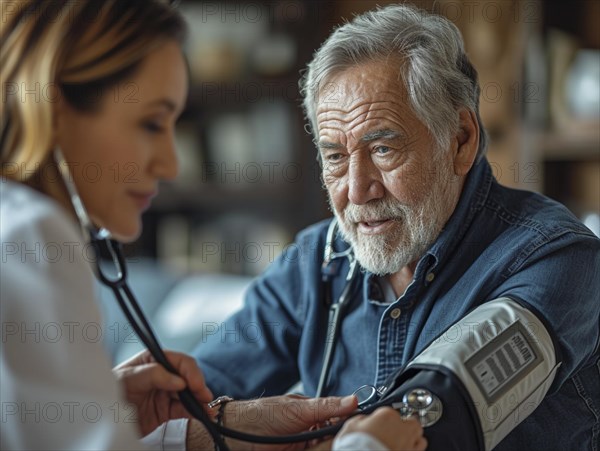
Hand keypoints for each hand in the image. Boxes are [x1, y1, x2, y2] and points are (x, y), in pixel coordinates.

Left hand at [113, 349, 212, 435]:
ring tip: (208, 409)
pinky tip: (202, 415)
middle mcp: (162, 375)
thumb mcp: (127, 379)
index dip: (190, 372)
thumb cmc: (108, 393)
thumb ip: (153, 374)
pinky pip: (185, 410)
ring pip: (189, 394)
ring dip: (200, 400)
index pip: (178, 361)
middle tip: (205, 398)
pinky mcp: (166, 411)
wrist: (99, 421)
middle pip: (188, 376)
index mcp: (152, 360)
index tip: (196, 385)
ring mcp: (165, 393)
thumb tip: (179, 379)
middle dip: (198, 386)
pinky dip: (195, 412)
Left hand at [221, 394, 357, 450]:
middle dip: (340, 439)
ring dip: (330, 446)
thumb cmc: (263, 414)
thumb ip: (326, 406)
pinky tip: (325, 449)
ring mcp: (303, 445)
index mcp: (312, 412)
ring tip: (341, 444)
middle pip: (333, 437)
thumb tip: (353, 399)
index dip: (349, 424)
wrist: (236, 434)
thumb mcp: (298, 409)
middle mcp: (310, 430)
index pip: (339, 419)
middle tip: (348, 441)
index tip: (360, 428)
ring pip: (324, 447)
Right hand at [334, 407, 426, 450]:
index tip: (379, 422)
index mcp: (387, 416)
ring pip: (420, 438)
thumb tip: (364, 421)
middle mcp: (401, 429)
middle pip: (412, 422)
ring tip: (404, 441)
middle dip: (407, 425)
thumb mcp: (351, 426)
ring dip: (413, 438)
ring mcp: (408, 445)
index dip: (384, 417)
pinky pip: (418, 450)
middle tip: (397, 429)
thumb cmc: (356, 445)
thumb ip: (361, 420)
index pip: (390, 411)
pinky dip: (413, 449)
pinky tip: (406, 449)